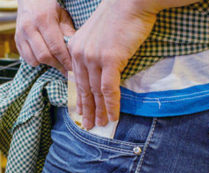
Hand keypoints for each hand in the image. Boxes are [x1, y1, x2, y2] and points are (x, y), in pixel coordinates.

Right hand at [15, 0, 74, 72]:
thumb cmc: (50, 7)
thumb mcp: (63, 16)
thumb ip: (68, 33)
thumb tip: (75, 53)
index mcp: (43, 19)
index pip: (56, 47)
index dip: (65, 60)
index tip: (72, 68)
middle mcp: (29, 27)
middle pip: (44, 56)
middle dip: (57, 65)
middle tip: (66, 69)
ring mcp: (20, 34)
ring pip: (34, 60)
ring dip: (46, 64)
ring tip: (56, 62)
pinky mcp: (16, 40)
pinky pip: (26, 58)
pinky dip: (36, 61)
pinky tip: (45, 58)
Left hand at [68, 0, 158, 129]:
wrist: (131, 1)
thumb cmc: (119, 16)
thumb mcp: (98, 35)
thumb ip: (94, 52)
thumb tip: (99, 69)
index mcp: (76, 48)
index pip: (77, 79)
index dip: (81, 98)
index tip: (82, 111)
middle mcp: (81, 54)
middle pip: (84, 88)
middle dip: (88, 109)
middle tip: (89, 125)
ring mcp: (94, 58)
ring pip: (96, 91)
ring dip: (100, 111)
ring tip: (102, 125)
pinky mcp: (109, 60)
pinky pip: (109, 88)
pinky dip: (112, 105)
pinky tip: (113, 116)